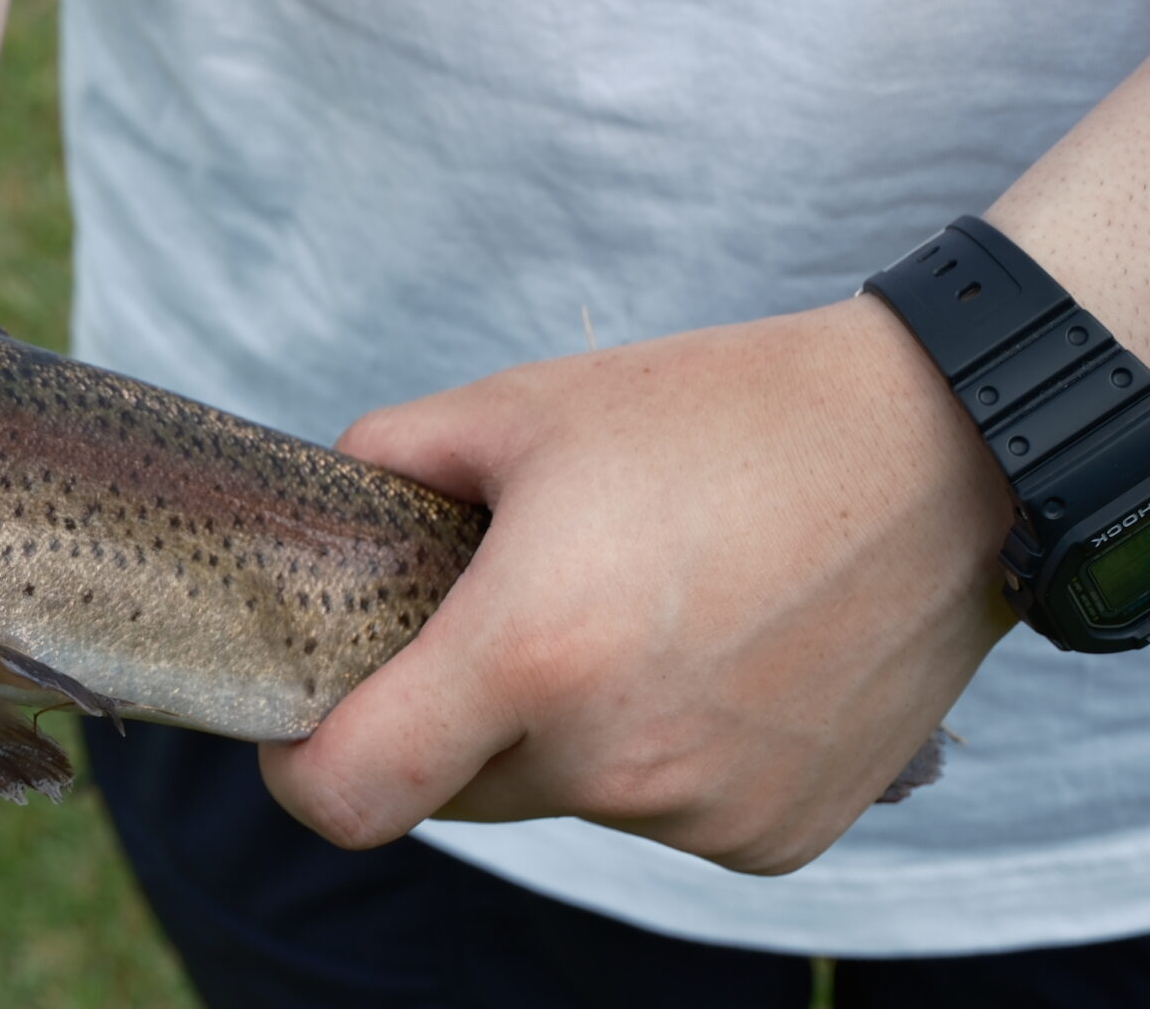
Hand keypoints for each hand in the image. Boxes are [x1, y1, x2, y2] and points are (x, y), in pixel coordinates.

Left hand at [261, 295, 1018, 874]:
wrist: (943, 454)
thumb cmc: (724, 416)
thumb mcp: (520, 408)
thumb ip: (386, 460)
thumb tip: (322, 504)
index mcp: (527, 658)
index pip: (349, 795)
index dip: (301, 768)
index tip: (306, 722)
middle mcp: (613, 761)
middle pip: (457, 790)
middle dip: (450, 719)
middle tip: (503, 613)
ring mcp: (704, 814)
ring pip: (567, 797)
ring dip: (568, 732)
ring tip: (639, 611)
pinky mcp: (779, 837)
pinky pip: (666, 813)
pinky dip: (663, 754)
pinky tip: (715, 657)